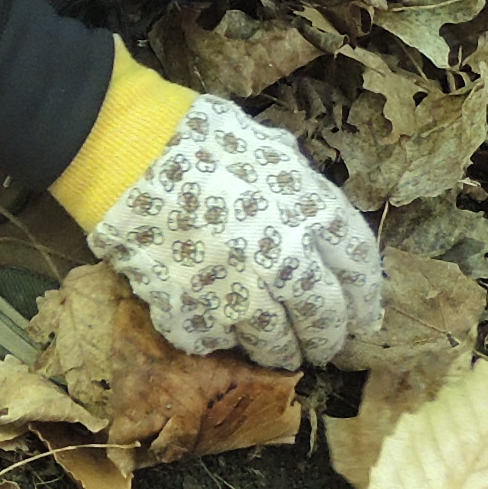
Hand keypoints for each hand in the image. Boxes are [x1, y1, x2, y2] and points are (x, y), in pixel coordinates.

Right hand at [82, 94, 383, 370]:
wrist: (121, 151)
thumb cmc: (195, 135)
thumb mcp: (268, 149)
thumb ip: (299, 190)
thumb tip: (311, 214)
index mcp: (311, 214)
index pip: (359, 269)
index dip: (366, 299)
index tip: (364, 318)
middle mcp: (285, 261)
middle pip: (324, 317)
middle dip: (328, 338)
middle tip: (325, 348)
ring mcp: (237, 293)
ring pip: (276, 343)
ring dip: (281, 352)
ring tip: (279, 353)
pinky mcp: (191, 314)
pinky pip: (216, 342)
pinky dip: (220, 339)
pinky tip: (219, 329)